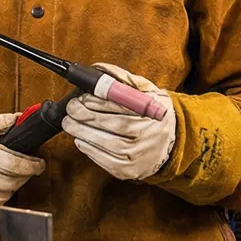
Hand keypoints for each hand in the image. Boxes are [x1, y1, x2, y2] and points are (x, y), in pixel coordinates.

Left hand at [62, 63, 177, 181]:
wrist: (170, 142)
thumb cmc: (152, 114)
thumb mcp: (145, 91)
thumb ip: (123, 79)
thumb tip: (98, 69)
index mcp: (150, 116)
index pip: (119, 108)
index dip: (96, 103)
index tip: (81, 97)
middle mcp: (145, 137)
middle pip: (109, 126)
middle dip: (83, 116)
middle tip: (70, 109)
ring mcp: (137, 157)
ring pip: (104, 144)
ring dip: (80, 132)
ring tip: (70, 123)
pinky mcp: (128, 171)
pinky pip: (103, 160)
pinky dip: (88, 149)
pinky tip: (81, 139)